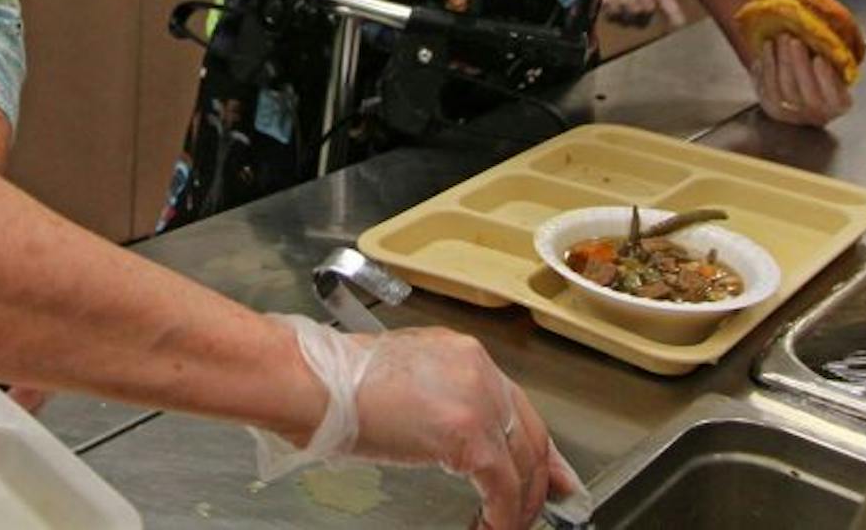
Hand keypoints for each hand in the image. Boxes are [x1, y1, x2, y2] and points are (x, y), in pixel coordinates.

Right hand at [254, 316, 578, 529]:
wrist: (312, 382)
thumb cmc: (334, 385)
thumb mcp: (400, 382)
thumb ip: (438, 403)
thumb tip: (453, 442)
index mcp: (462, 354)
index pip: (517, 404)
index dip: (539, 445)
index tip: (553, 471)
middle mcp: (478, 369)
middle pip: (531, 431)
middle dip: (543, 477)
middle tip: (549, 504)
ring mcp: (476, 398)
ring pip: (524, 461)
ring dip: (522, 502)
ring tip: (507, 526)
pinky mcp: (467, 433)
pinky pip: (503, 485)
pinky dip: (504, 513)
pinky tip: (493, 527)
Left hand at [747, 34, 852, 125]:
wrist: (807, 97)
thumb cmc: (826, 75)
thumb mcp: (837, 68)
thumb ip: (833, 59)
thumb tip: (822, 40)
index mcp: (839, 104)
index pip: (835, 96)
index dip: (826, 79)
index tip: (819, 59)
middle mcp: (817, 114)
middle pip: (807, 92)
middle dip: (798, 64)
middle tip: (793, 40)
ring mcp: (794, 114)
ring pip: (784, 90)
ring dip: (779, 62)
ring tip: (779, 39)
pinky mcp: (774, 109)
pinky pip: (766, 91)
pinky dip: (765, 69)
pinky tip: (767, 50)